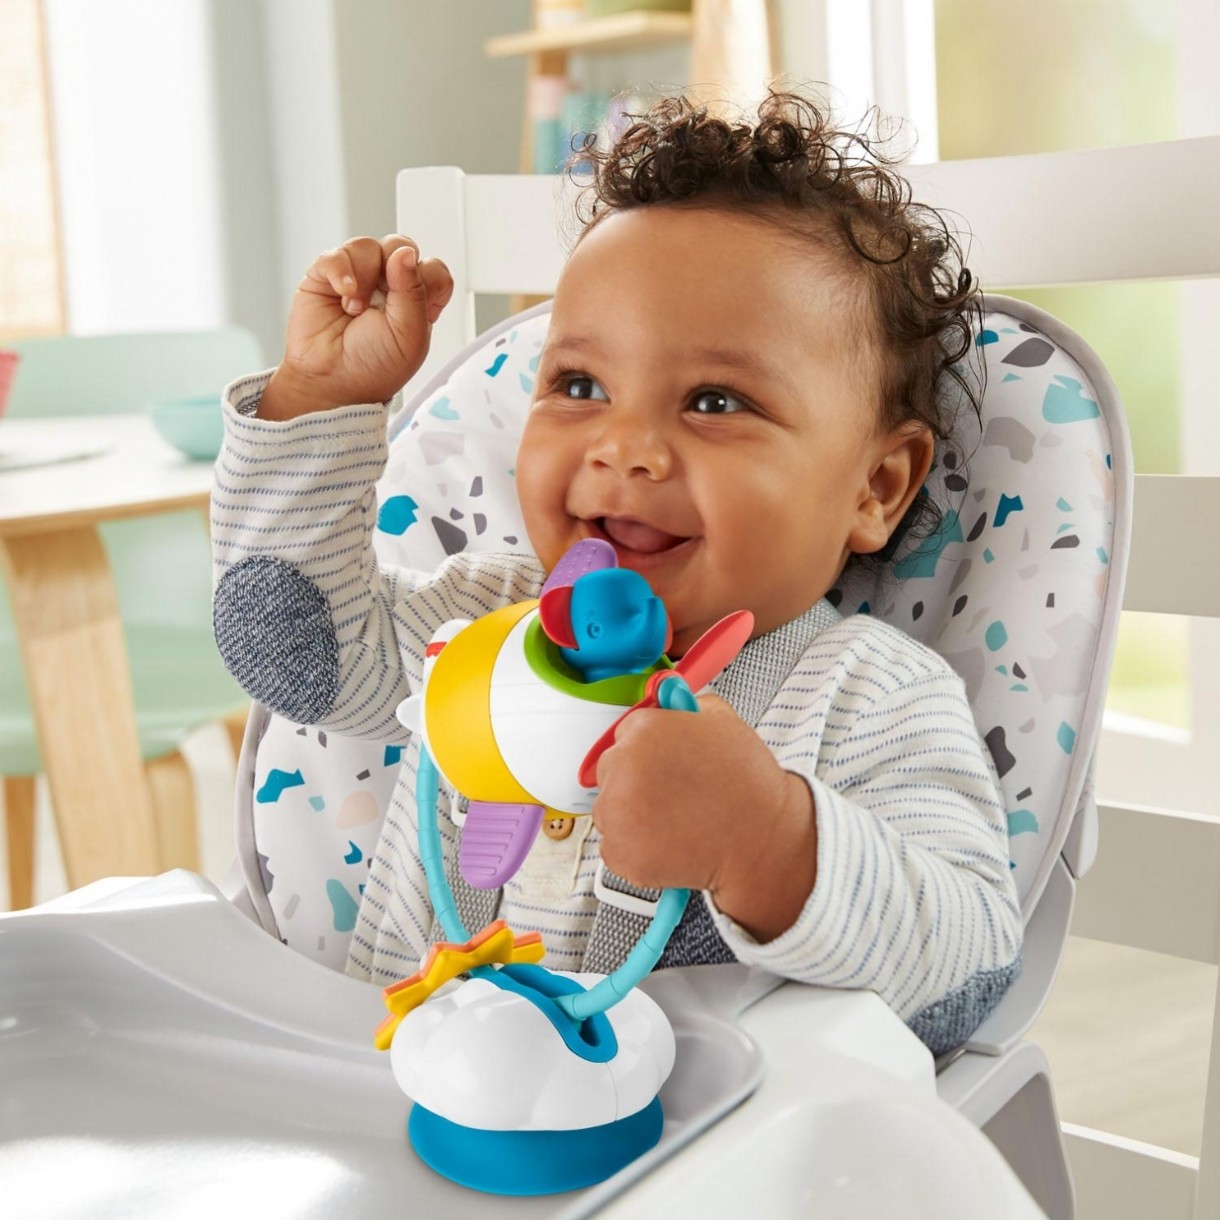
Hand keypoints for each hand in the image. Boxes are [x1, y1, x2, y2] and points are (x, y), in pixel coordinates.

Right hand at [259, 235, 454, 419]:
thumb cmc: (373, 367)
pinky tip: (342, 294)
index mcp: (416, 301)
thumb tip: (405, 253)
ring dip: (363, 278)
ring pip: (368, 246)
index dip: (425, 278)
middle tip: (384, 300)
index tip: (413, 306)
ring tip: (354, 309)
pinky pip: (336, 254)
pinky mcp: (327, 275)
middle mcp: (389, 285)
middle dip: (393, 269)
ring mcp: (358, 277)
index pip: (432, 268)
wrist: (331, 381)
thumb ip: (414, 292)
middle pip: (401, 246)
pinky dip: (340, 271)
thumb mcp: (409, 336)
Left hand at [592, 694, 817, 941]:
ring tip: (674, 821)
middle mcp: (624, 768)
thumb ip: (687, 707)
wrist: (763, 840)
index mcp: (645, 730)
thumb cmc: (749, 786)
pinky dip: (636, 850)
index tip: (659, 763)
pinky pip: (614, 847)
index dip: (647, 750)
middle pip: (610, 770)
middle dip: (634, 781)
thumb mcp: (724, 721)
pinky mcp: (620, 852)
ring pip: (609, 810)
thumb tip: (668, 699)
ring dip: (632, 815)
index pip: (624, 733)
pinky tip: (669, 844)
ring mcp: (617, 812)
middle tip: (670, 795)